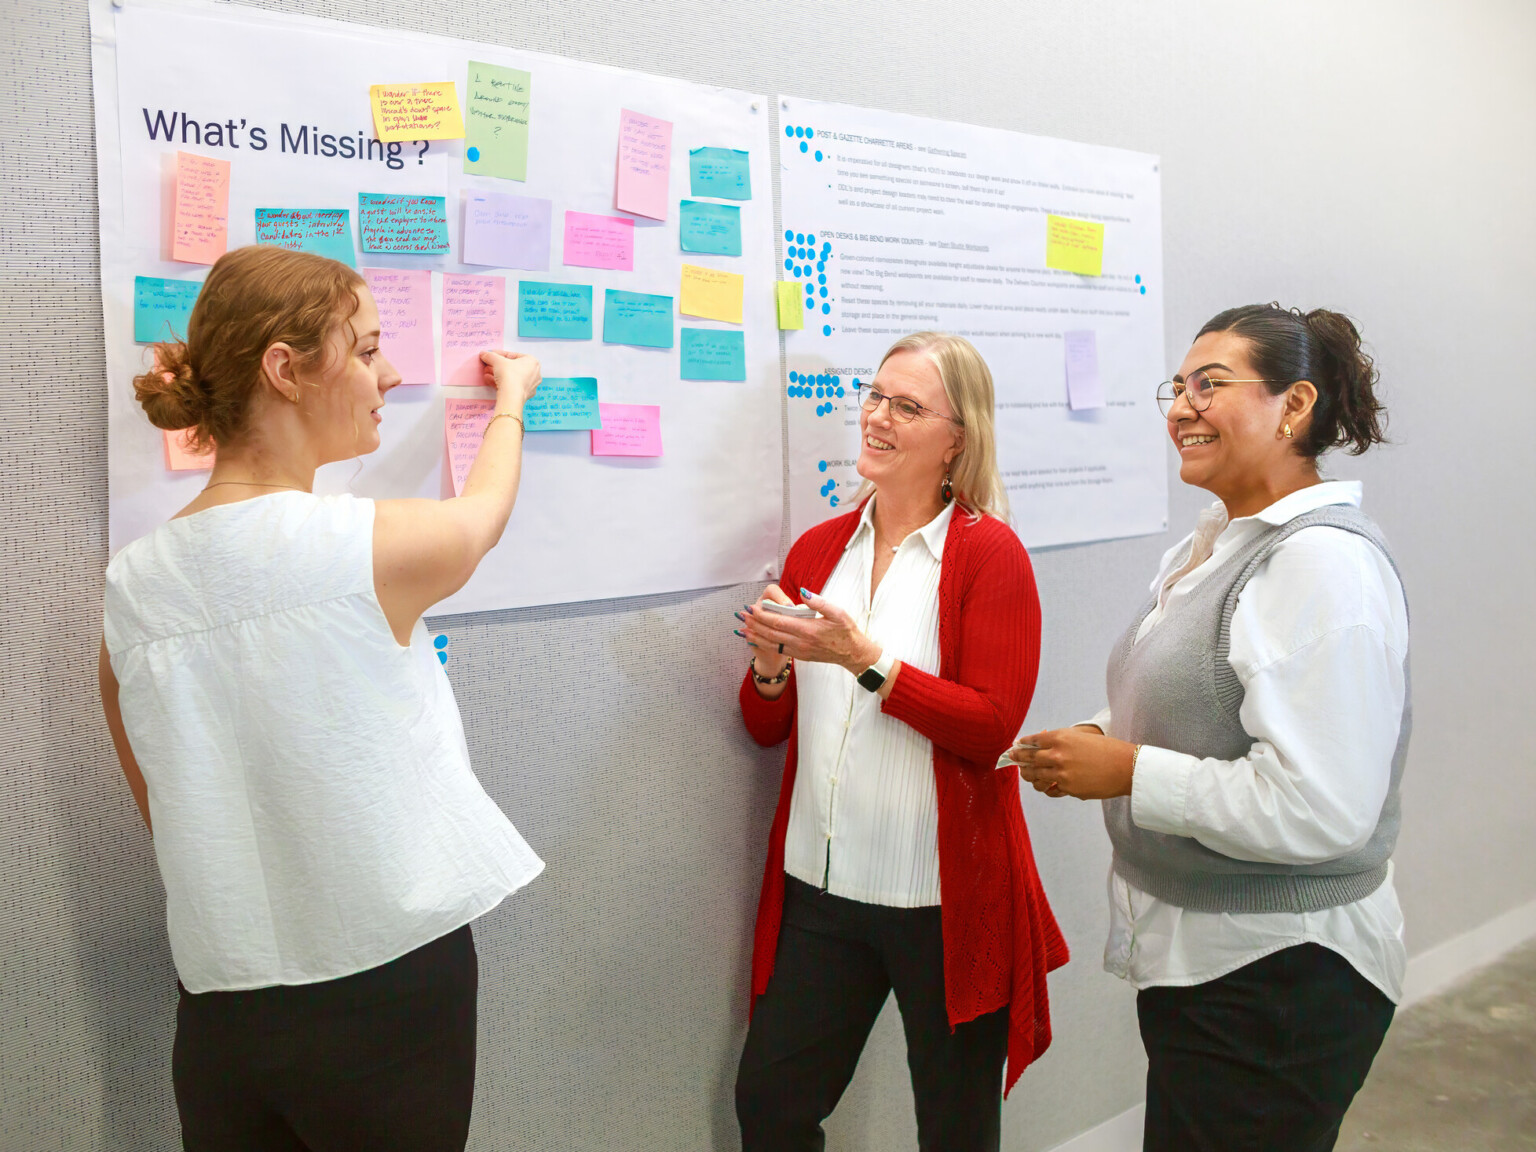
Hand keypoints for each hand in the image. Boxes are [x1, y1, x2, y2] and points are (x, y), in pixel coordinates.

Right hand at [480, 350, 540, 407]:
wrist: (511, 396)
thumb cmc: (509, 374)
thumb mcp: (497, 361)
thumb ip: (490, 356)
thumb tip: (484, 354)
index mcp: (532, 361)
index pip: (513, 355)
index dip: (499, 354)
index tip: (491, 354)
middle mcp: (534, 373)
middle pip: (512, 367)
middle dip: (498, 366)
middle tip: (488, 365)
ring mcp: (530, 386)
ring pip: (511, 377)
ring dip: (498, 374)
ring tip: (487, 373)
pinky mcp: (524, 395)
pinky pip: (511, 386)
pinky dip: (501, 383)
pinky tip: (490, 381)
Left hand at [739, 587, 878, 674]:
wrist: (852, 654)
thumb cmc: (846, 631)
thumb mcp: (838, 613)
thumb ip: (819, 602)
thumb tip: (802, 592)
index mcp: (808, 630)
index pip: (780, 622)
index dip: (763, 616)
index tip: (752, 608)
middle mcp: (801, 642)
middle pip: (772, 633)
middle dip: (755, 624)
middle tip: (742, 615)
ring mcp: (799, 651)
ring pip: (772, 643)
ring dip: (756, 635)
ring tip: (742, 628)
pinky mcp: (799, 656)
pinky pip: (778, 649)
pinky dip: (764, 644)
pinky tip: (756, 640)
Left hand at [1013, 726, 1136, 799]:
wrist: (1126, 767)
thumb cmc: (1107, 749)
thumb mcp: (1082, 738)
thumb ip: (1061, 740)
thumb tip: (1042, 743)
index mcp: (1061, 737)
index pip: (1033, 740)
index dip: (1023, 743)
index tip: (1016, 745)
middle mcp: (1057, 754)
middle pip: (1029, 758)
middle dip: (1018, 758)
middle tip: (1012, 757)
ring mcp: (1061, 773)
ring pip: (1035, 776)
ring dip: (1028, 775)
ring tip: (1026, 773)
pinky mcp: (1068, 789)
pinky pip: (1050, 789)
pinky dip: (1046, 787)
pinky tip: (1043, 785)